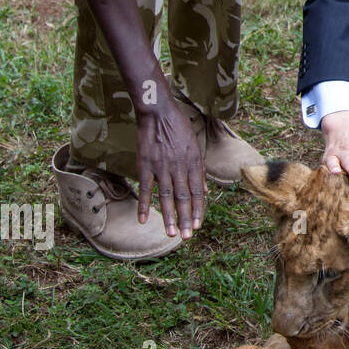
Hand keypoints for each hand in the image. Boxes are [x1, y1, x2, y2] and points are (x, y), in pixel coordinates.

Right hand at [135, 97, 206, 239]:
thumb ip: (200, 171)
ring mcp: (162, 166)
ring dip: (169, 216)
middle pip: (184, 197)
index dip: (198, 209)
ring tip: (171, 233)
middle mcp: (180, 167)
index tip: (198, 225)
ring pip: (166, 196)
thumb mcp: (195, 147)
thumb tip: (205, 192)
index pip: (198, 192)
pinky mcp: (145, 164)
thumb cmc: (179, 129)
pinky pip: (145, 188)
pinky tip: (142, 219)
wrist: (159, 112)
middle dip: (186, 218)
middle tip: (187, 236)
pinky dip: (144, 204)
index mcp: (194, 163)